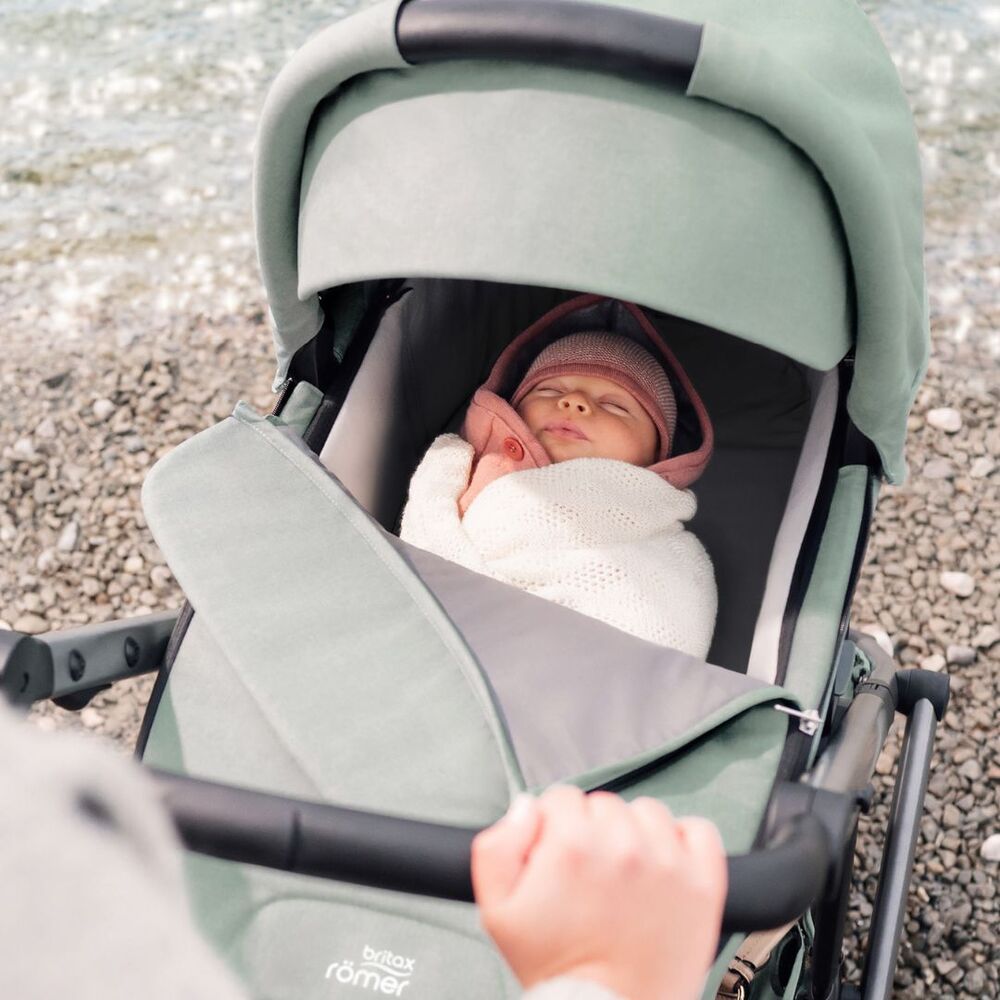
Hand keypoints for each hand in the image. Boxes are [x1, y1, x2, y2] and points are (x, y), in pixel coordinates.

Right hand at [471, 786, 725, 999]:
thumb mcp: (497, 911)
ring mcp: (668, 862)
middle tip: (589, 878)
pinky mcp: (703, 882)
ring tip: (625, 877)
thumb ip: (497, 847)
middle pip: (604, 804)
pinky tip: (663, 868)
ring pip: (647, 812)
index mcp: (572, 845)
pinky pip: (699, 830)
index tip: (558, 858)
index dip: (554, 828)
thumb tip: (526, 808)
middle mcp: (623, 845)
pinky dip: (683, 841)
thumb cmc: (556, 969)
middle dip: (592, 832)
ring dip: (635, 834)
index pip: (562, 798)